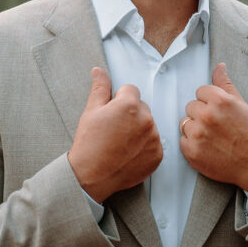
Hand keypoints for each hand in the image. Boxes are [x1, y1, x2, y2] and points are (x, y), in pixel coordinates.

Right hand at [68, 68, 162, 202]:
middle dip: (130, 114)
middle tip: (114, 130)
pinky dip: (144, 146)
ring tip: (120, 143)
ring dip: (138, 130)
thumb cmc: (89, 143)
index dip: (117, 101)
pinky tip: (128, 153)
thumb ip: (100, 87)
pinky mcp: (158, 155)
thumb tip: (98, 70)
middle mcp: (146, 119)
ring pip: (148, 125)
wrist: (91, 176)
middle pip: (141, 107)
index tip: (110, 115)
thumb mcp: (91, 111)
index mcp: (130, 104)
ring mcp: (154, 138)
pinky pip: (153, 143)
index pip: (130, 91)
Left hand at [179, 63, 247, 192]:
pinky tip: (208, 147)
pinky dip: (192, 144)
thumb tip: (219, 66)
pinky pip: (182, 140)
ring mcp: (198, 134)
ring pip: (185, 123)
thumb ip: (225, 85)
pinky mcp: (192, 152)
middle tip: (217, 126)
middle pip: (191, 106)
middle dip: (201, 114)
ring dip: (195, 129)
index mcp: (219, 100)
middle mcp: (207, 115)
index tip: (219, 112)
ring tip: (213, 137)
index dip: (210, 102)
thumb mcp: (241, 104)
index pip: (200, 91)